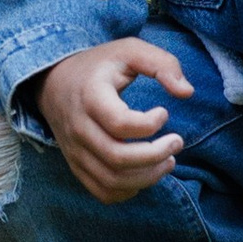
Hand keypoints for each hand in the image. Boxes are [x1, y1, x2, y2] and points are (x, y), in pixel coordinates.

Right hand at [30, 39, 195, 202]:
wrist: (54, 83)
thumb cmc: (100, 65)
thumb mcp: (130, 49)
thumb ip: (162, 64)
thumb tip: (187, 92)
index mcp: (91, 97)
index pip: (119, 123)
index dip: (149, 124)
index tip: (164, 112)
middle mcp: (79, 129)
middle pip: (117, 158)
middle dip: (155, 156)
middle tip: (177, 143)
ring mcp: (75, 151)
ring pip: (111, 181)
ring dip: (147, 177)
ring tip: (169, 161)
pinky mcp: (77, 166)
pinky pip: (102, 192)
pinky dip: (128, 191)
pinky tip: (146, 174)